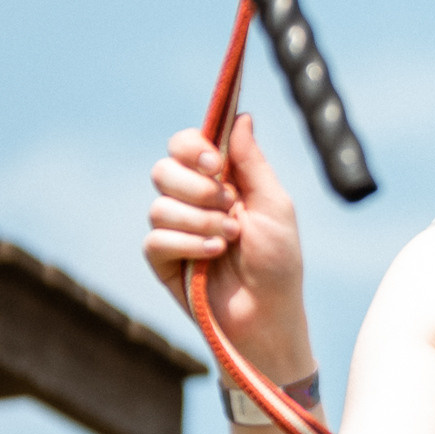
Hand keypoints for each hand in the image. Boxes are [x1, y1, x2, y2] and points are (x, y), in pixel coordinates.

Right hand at [143, 113, 313, 379]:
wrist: (269, 316)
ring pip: (159, 205)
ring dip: (199, 219)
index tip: (216, 162)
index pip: (186, 145)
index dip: (193, 147)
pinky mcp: (163, 261)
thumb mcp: (275, 206)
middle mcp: (192, 202)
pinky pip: (156, 239)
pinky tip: (214, 255)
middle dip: (195, 185)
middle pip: (164, 168)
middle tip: (226, 203)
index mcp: (220, 182)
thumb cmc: (279, 263)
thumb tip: (241, 117)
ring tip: (229, 238)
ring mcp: (175, 231)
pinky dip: (187, 244)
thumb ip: (253, 162)